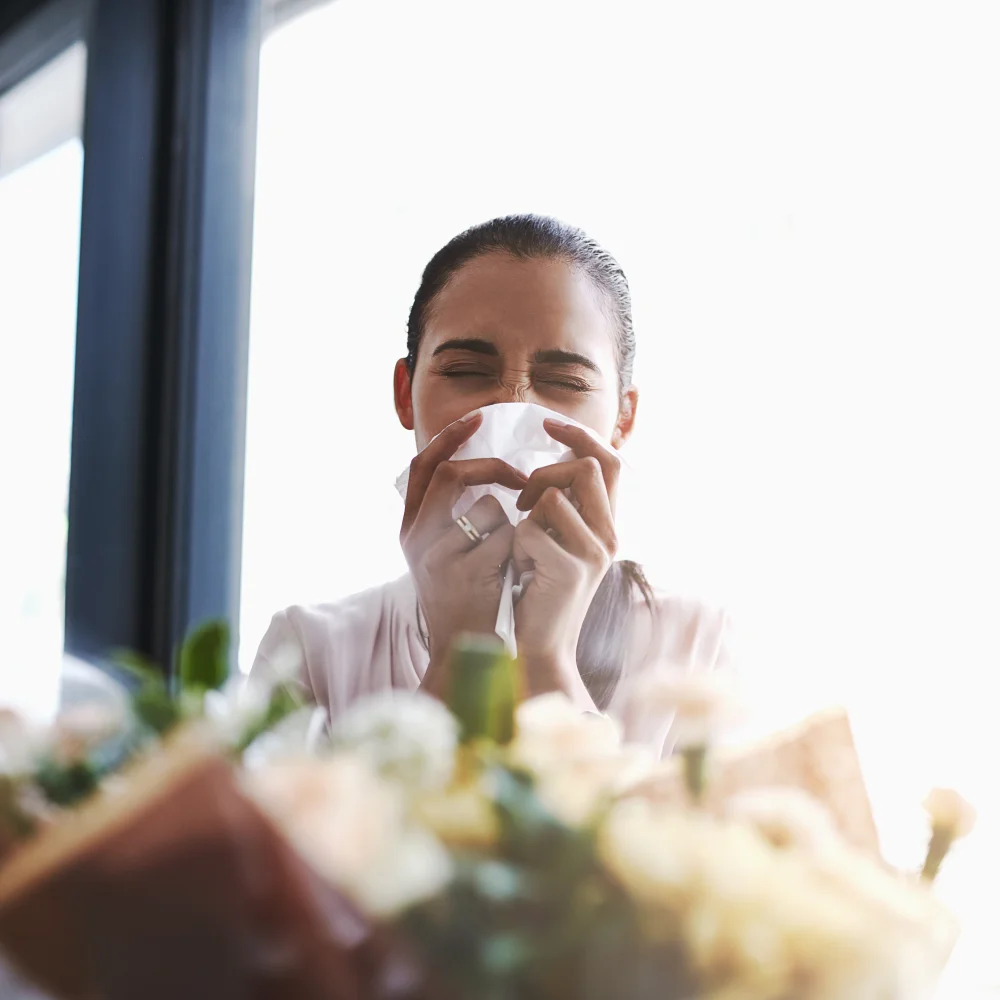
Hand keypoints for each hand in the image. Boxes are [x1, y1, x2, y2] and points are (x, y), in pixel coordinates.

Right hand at [400, 411, 526, 697]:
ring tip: (510, 557)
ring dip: (511, 525)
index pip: (422, 466)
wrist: (466, 653)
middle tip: (523, 479)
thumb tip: (484, 472)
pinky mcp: (462, 575)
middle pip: (452, 475)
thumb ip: (456, 515)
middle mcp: (415, 538)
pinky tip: (514, 576)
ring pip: (486, 508)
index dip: (448, 437)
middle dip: (494, 469)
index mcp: (411, 527)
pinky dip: (519, 549)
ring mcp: (436, 556)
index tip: (477, 417)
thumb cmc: (469, 599)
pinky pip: (505, 538)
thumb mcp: (450, 554)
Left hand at [513, 419, 620, 710]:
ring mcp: (594, 553)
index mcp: (607, 526)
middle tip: (522, 502)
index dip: (579, 435)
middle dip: (544, 474)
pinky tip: (521, 570)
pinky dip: (516, 545)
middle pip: (586, 467)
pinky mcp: (571, 569)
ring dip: (525, 516)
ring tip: (523, 548)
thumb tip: (549, 467)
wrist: (541, 648)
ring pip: (552, 497)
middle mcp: (609, 536)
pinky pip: (530, 530)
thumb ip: (561, 509)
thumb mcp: (554, 544)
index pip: (608, 461)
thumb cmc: (537, 595)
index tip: (547, 424)